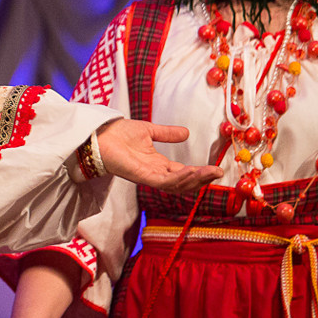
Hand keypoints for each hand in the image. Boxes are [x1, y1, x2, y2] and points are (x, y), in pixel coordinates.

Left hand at [95, 119, 221, 192]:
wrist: (98, 133)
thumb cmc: (117, 133)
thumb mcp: (148, 131)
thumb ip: (167, 134)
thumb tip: (187, 133)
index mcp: (157, 164)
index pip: (183, 173)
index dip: (200, 173)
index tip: (216, 169)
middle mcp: (154, 173)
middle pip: (183, 183)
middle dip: (202, 180)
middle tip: (218, 174)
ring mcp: (147, 176)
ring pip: (176, 186)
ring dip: (194, 180)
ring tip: (210, 173)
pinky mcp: (140, 176)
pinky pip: (163, 182)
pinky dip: (178, 178)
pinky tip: (191, 172)